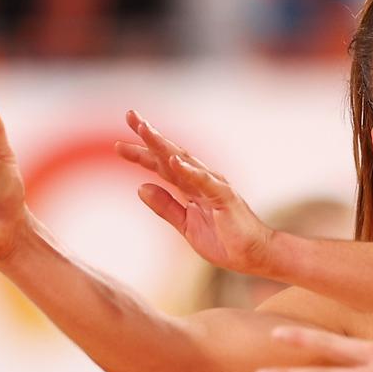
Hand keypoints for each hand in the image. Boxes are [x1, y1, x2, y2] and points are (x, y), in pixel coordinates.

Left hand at [115, 110, 275, 274]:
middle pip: (170, 154)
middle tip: (130, 116)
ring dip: (164, 145)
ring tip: (145, 130)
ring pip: (185, 161)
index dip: (140, 154)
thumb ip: (165, 206)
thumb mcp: (185, 225)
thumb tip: (140, 187)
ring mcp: (214, 186)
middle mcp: (201, 180)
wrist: (254, 256)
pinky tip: (174, 161)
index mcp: (191, 187)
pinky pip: (205, 182)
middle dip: (149, 136)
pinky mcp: (225, 197)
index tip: (118, 145)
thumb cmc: (225, 241)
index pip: (162, 166)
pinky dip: (189, 170)